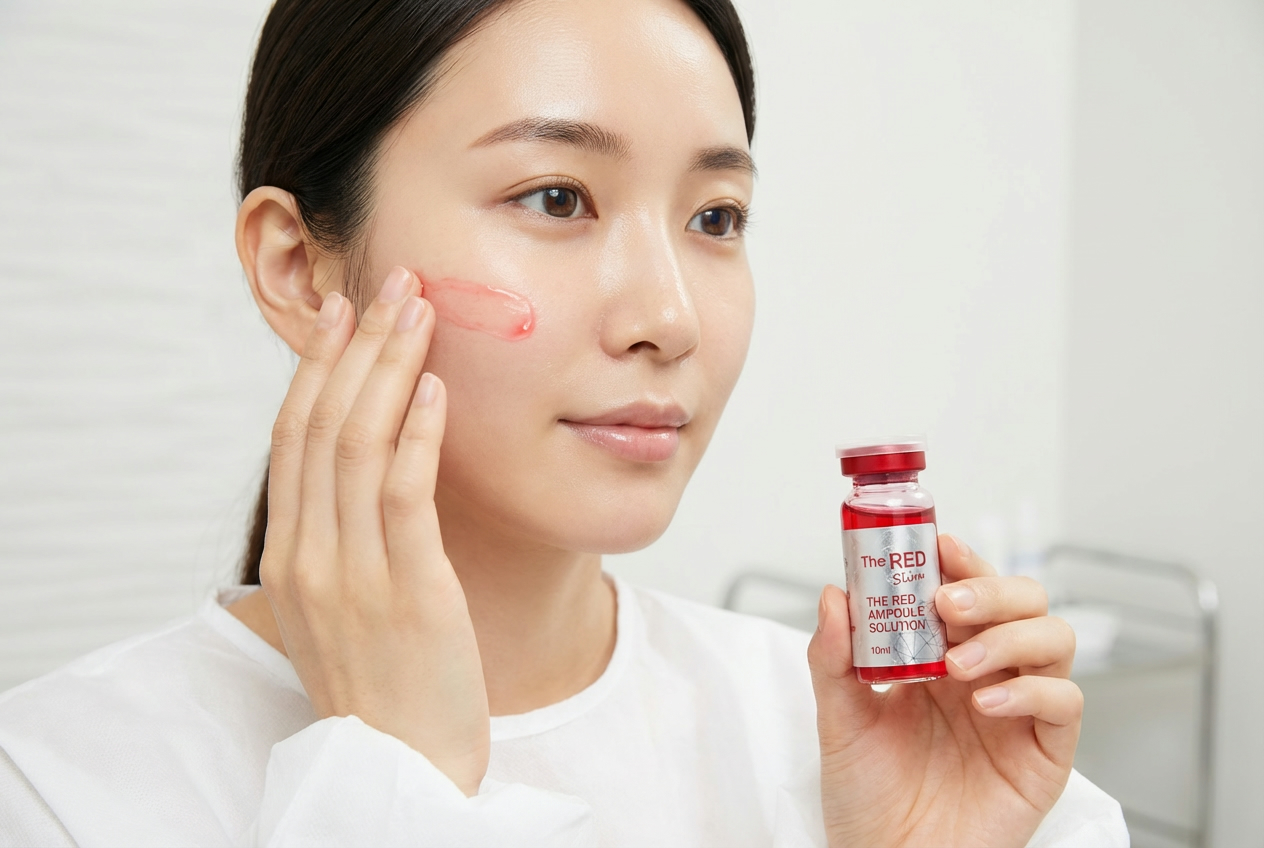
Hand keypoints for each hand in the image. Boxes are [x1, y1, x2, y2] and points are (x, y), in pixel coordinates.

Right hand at [259, 266, 489, 794]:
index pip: (293, 439)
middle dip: (356, 346)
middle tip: (390, 284)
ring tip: (418, 311)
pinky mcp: (409, 592)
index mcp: (288, 559)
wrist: (403, 773)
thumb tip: (363, 472)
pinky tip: (438, 388)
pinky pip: (404, 495)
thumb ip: (340, 542)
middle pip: (321, 425)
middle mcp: (309, 558)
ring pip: (358, 444)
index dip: (317, 367)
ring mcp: (353, 575)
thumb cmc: (383, 690)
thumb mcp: (340, 610)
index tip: (341, 311)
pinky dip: (418, 434)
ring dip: (389, 368)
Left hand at [809, 535, 1080, 847]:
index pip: (968, 589)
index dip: (961, 561)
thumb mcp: (838, 720)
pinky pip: (1065, 702)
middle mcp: (987, 674)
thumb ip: (833, 658)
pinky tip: (986, 703)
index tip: (938, 545)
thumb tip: (835, 595)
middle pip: (1022, 600)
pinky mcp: (1046, 753)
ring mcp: (1021, 710)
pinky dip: (1031, 689)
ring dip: (1009, 635)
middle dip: (990, 589)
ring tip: (959, 664)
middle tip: (946, 604)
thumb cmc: (867, 797)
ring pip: (1054, 637)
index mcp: (941, 656)